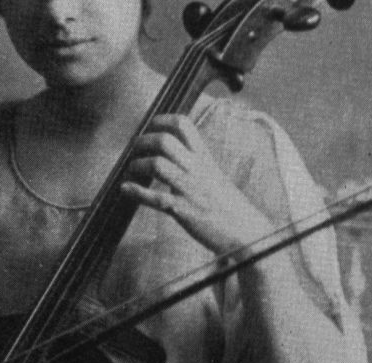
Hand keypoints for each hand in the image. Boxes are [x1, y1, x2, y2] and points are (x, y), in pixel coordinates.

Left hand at [122, 114, 273, 255]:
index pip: (183, 125)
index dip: (161, 121)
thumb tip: (175, 158)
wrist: (246, 232)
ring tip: (131, 170)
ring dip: (137, 165)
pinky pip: (155, 198)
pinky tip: (125, 189)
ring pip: (157, 165)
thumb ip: (196, 165)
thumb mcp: (214, 176)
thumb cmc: (229, 207)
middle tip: (135, 149)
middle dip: (143, 142)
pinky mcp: (183, 210)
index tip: (150, 126)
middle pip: (164, 141)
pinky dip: (136, 192)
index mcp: (204, 158)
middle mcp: (196, 169)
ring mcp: (189, 189)